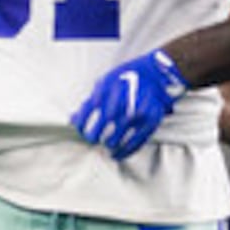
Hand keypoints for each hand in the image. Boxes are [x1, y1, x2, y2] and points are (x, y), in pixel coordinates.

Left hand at [70, 50, 186, 159]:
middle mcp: (122, 100)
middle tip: (92, 139)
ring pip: (117, 137)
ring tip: (107, 144)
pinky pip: (135, 143)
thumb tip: (73, 119)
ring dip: (109, 144)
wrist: (156, 74)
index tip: (79, 129)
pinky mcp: (150, 121)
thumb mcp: (105, 82)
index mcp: (108, 87)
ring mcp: (137, 112)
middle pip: (102, 124)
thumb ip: (90, 101)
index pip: (87, 109)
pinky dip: (124, 152)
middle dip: (93, 135)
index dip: (81, 123)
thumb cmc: (127, 78)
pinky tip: (117, 155)